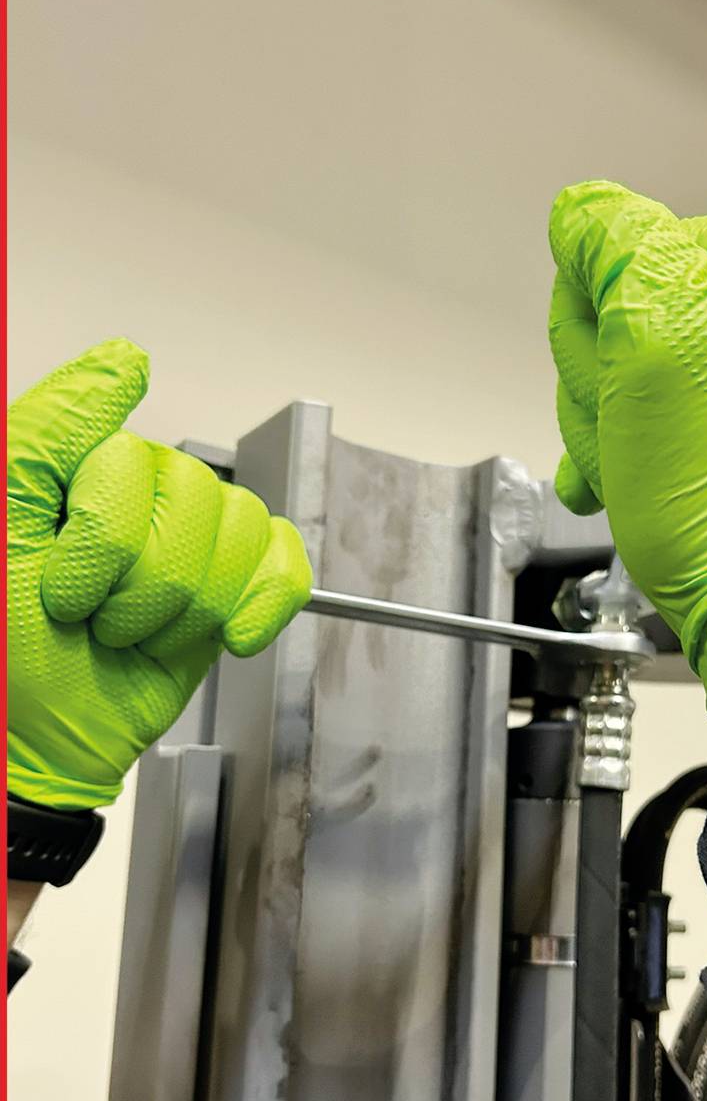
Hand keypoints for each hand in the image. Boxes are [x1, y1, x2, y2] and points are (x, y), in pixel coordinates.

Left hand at [8, 339, 311, 808]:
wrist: (39, 742)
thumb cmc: (3, 652)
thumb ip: (49, 431)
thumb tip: (126, 357)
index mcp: (80, 464)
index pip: (134, 464)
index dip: (104, 541)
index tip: (60, 591)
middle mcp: (142, 489)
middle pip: (200, 501)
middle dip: (146, 589)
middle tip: (96, 622)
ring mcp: (192, 538)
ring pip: (243, 536)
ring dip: (186, 613)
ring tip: (134, 636)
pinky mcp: (233, 585)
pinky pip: (285, 562)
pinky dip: (262, 606)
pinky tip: (226, 636)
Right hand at [547, 180, 706, 708]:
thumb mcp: (654, 329)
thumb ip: (613, 242)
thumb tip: (579, 210)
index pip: (604, 250)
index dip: (592, 321)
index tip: (625, 371)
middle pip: (598, 314)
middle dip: (596, 382)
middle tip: (637, 423)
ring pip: (599, 377)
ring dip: (601, 431)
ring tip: (646, 463)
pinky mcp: (700, 430)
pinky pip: (616, 425)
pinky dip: (607, 460)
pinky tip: (626, 483)